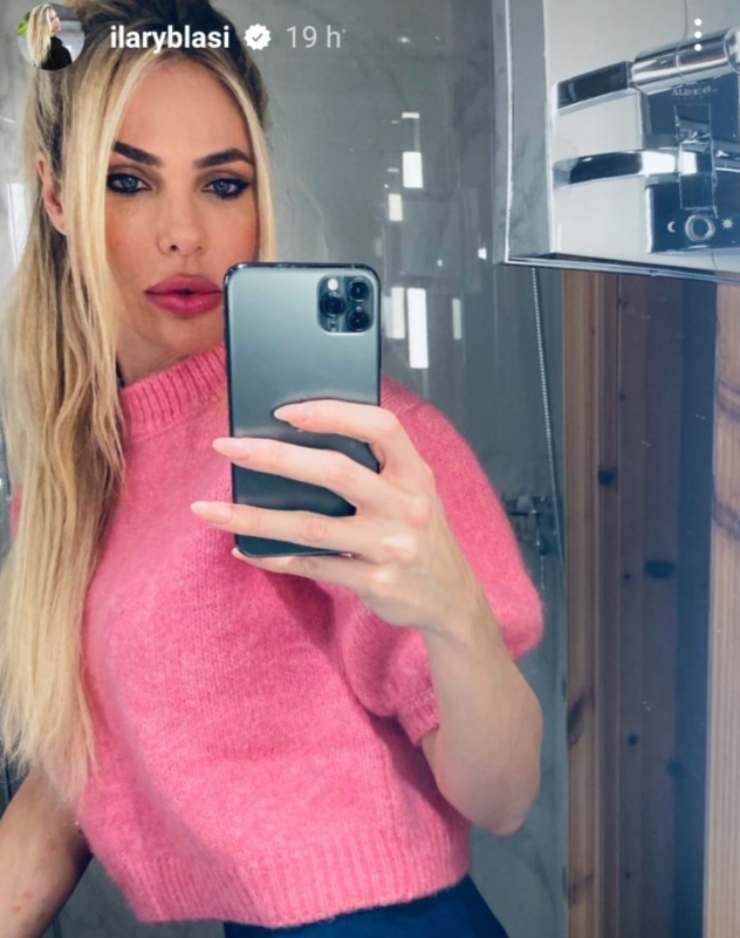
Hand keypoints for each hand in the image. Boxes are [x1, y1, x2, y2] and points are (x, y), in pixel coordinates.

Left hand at [190, 399, 482, 633]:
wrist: (451, 597)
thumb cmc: (419, 531)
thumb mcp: (413, 490)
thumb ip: (375, 466)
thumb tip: (297, 441)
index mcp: (415, 472)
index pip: (379, 426)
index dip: (333, 412)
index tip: (284, 410)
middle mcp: (406, 506)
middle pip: (334, 471)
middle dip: (273, 456)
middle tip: (225, 448)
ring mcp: (391, 546)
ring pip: (310, 526)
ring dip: (252, 516)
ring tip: (208, 510)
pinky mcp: (375, 582)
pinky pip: (312, 565)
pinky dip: (273, 557)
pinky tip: (244, 547)